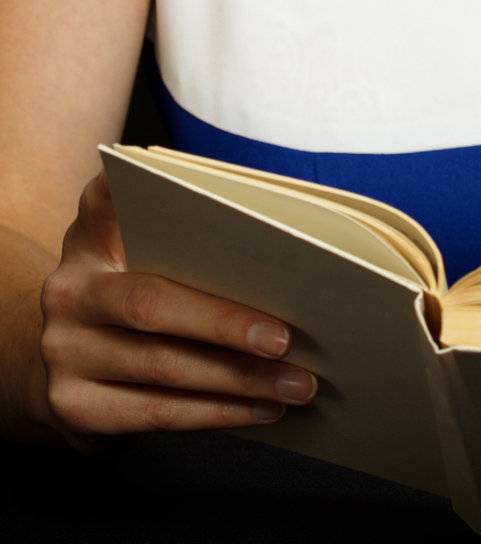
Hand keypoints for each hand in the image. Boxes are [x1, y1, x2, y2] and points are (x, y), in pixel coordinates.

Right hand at [34, 168, 318, 451]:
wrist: (70, 362)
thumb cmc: (134, 291)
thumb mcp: (140, 252)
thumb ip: (187, 236)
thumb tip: (282, 254)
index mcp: (91, 235)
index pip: (107, 198)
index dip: (134, 188)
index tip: (186, 187)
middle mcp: (69, 290)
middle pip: (150, 305)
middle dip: (224, 324)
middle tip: (285, 339)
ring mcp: (65, 352)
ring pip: (162, 368)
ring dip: (238, 380)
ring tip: (295, 383)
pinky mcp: (74, 407)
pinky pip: (157, 414)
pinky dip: (217, 413)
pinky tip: (262, 408)